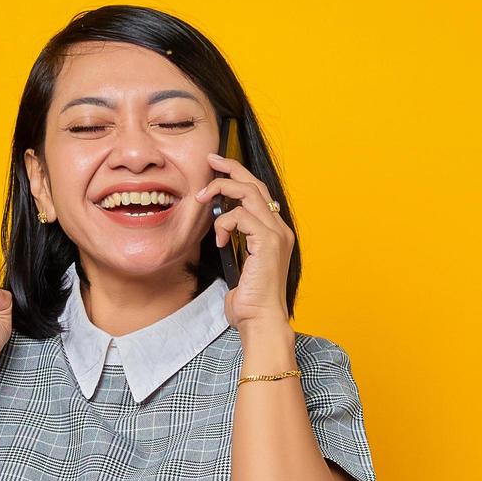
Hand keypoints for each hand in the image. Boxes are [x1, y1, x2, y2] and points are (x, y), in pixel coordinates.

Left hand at [194, 151, 295, 330]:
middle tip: (210, 160)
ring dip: (221, 191)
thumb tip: (221, 233)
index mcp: (274, 234)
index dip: (238, 177)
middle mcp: (279, 229)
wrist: (261, 321)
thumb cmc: (249, 302)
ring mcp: (276, 234)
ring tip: (202, 199)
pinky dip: (225, 223)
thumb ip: (235, 246)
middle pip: (255, 185)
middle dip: (231, 168)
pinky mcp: (268, 242)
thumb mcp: (239, 267)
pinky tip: (220, 240)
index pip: (257, 194)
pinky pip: (241, 216)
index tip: (217, 167)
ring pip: (248, 193)